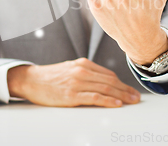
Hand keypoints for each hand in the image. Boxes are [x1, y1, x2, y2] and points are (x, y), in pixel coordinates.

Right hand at [7, 58, 140, 107]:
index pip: (108, 74)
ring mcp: (77, 82)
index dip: (122, 83)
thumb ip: (86, 74)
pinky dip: (108, 101)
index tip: (131, 90)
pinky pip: (94, 97)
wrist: (31, 80)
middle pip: (110, 81)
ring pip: (106, 88)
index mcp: (83, 64)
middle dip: (126, 90)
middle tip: (136, 97)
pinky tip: (116, 104)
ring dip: (122, 96)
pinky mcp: (71, 94)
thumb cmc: (50, 77)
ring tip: (132, 101)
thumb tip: (104, 84)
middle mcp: (82, 71)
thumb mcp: (70, 70)